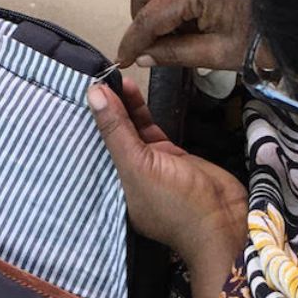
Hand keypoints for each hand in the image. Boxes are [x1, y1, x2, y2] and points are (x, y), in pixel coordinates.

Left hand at [87, 78, 246, 265]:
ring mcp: (150, 165)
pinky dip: (139, 111)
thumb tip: (94, 94)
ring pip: (129, 130)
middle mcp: (127, 176)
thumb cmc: (175, 202)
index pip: (90, 151)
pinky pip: (149, 129)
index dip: (82, 123)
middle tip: (90, 78)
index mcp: (111, 188)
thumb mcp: (139, 165)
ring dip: (121, 107)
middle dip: (102, 112)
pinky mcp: (170, 154)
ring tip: (110, 79)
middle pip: (109, 138)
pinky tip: (130, 90)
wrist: (224, 218)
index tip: (72, 92)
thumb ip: (116, 130)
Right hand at [117, 0, 252, 70]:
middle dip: (140, 18)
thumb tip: (145, 56)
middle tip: (151, 45)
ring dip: (154, 3)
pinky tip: (186, 15)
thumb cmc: (272, 35)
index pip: (151, 14)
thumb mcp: (219, 53)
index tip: (125, 57)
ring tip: (172, 32)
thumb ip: (174, 54)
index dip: (133, 40)